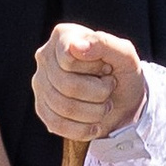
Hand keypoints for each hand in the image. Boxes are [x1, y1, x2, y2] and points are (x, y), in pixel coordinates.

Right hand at [32, 23, 144, 140]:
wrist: (124, 100)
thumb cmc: (122, 72)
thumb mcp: (125, 55)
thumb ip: (104, 43)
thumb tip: (75, 46)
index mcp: (64, 35)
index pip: (69, 59)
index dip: (95, 69)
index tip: (107, 68)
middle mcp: (45, 57)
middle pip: (66, 85)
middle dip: (98, 92)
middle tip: (109, 88)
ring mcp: (40, 83)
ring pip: (62, 107)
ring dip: (94, 112)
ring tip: (104, 104)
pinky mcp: (42, 108)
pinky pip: (56, 125)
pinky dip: (82, 129)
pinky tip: (95, 124)